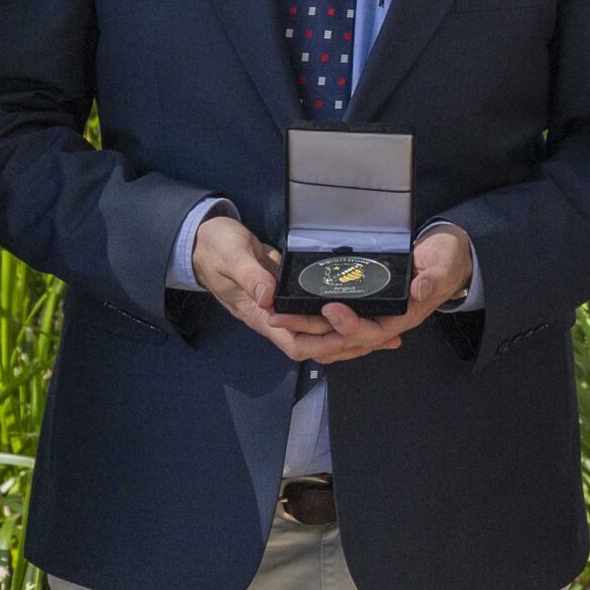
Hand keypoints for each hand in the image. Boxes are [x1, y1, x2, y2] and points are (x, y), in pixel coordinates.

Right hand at [192, 214, 472, 365]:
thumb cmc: (216, 248)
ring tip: (385, 334)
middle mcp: (274, 320)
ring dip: (351, 339)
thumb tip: (269, 297)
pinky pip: (320, 318)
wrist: (204, 243)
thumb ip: (250, 275)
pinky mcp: (292, 300)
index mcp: (259, 314)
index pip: (295, 341)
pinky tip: (367, 315)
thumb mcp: (231, 255)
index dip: (323, 343)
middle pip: (314, 346)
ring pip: (320, 336)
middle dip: (348, 345)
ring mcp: (284, 312)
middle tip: (381, 337)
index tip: (351, 336)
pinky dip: (344, 321)